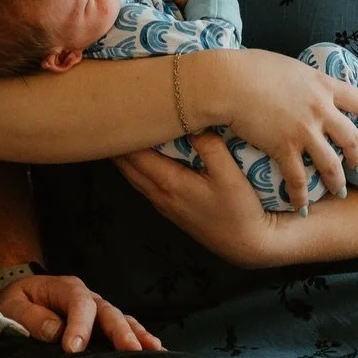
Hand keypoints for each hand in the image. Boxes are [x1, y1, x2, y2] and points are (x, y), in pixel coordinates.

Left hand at [0, 271, 162, 352]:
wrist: (21, 296)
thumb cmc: (17, 302)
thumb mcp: (12, 306)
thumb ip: (30, 318)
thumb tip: (56, 332)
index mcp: (65, 288)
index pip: (78, 304)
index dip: (79, 326)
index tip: (73, 350)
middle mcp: (87, 297)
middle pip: (108, 311)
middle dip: (120, 331)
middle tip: (131, 351)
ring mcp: (98, 310)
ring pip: (122, 320)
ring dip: (138, 335)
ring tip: (155, 351)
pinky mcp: (102, 325)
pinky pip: (125, 329)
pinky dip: (139, 339)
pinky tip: (156, 352)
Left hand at [114, 135, 305, 268]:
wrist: (247, 246)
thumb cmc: (240, 210)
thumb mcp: (230, 176)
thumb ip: (211, 147)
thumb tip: (193, 124)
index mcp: (169, 182)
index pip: (134, 154)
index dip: (122, 134)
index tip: (117, 112)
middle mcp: (159, 194)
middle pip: (126, 165)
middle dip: (116, 143)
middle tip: (110, 118)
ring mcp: (163, 203)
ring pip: (132, 175)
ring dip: (124, 155)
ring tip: (119, 133)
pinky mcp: (170, 209)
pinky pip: (143, 182)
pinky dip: (135, 166)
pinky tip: (139, 156)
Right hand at [187, 48, 357, 206]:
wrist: (229, 81)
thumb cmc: (250, 67)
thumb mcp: (288, 67)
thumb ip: (301, 79)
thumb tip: (298, 83)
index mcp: (323, 85)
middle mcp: (320, 109)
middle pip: (352, 138)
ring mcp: (305, 130)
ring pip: (331, 163)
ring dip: (337, 180)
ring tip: (339, 191)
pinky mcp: (284, 148)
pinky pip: (298, 177)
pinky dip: (300, 195)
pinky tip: (302, 207)